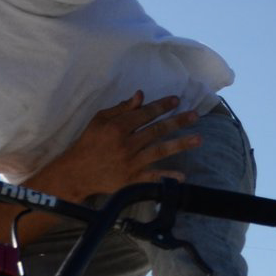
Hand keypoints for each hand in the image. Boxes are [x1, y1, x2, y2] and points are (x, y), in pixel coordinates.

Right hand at [37, 94, 200, 203]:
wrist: (77, 172)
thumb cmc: (88, 142)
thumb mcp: (100, 120)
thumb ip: (121, 109)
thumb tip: (140, 96)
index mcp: (118, 128)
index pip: (145, 114)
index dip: (161, 106)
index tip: (176, 100)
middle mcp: (127, 144)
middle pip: (156, 130)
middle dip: (177, 121)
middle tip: (195, 115)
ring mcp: (131, 163)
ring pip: (159, 151)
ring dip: (180, 144)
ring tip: (198, 139)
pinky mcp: (131, 180)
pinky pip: (152, 178)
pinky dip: (167, 177)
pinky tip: (182, 177)